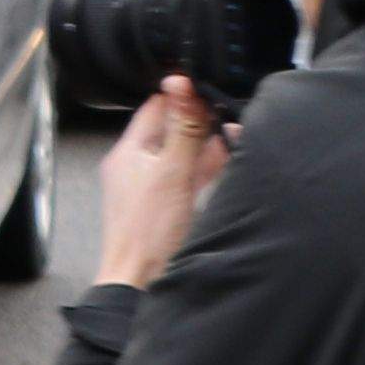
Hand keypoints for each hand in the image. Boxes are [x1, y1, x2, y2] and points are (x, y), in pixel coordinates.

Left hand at [94, 76, 229, 288]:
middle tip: (228, 106)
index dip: (180, 94)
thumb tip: (180, 84)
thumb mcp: (171, 171)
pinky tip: (233, 153)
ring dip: (209, 140)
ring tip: (236, 126)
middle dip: (200, 117)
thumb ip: (181, 128)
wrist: (141, 280)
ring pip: (186, 151)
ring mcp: (155, 183)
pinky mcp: (171, 202)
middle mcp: (139, 164)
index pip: (155, 107)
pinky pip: (192, 174)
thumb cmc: (147, 232)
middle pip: (173, 128)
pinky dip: (211, 164)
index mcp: (129, 151)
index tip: (206, 84)